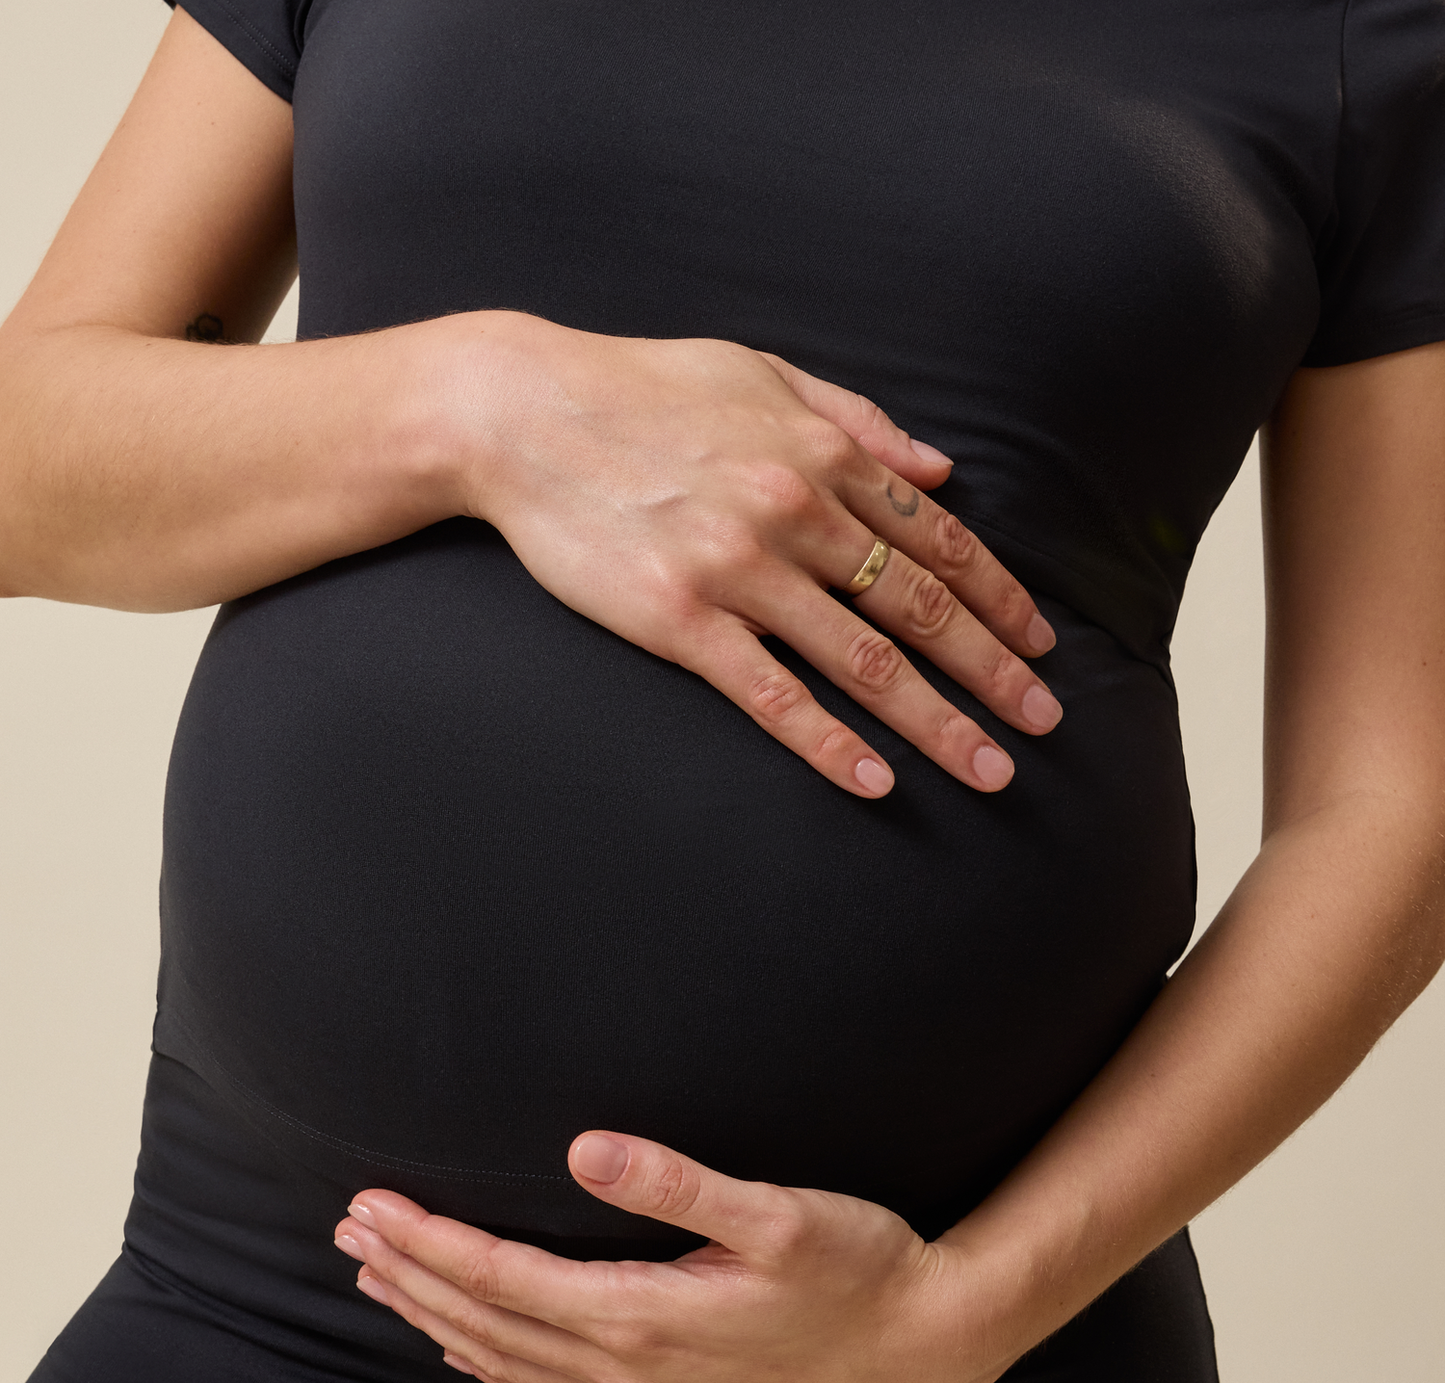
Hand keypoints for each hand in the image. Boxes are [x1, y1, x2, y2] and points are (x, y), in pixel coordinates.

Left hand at [333, 1131, 1013, 1382]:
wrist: (913, 1344)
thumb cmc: (852, 1265)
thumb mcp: (777, 1211)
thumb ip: (676, 1181)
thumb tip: (584, 1148)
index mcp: (642, 1316)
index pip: (503, 1278)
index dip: (430, 1242)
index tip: (373, 1203)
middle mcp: (627, 1368)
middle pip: (486, 1322)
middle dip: (410, 1274)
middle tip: (348, 1229)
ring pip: (506, 1362)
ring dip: (435, 1316)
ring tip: (379, 1277)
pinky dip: (488, 1362)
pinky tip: (465, 1343)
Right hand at [457, 314, 1060, 796]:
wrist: (519, 412)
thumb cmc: (640, 388)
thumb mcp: (761, 372)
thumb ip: (858, 420)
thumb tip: (942, 466)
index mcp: (823, 453)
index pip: (940, 540)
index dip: (1001, 599)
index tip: (1042, 646)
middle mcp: (796, 511)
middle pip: (920, 607)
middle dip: (994, 671)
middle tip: (1045, 723)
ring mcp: (739, 570)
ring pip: (863, 660)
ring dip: (937, 723)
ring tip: (990, 771)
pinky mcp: (680, 620)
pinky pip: (771, 693)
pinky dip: (828, 742)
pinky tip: (875, 781)